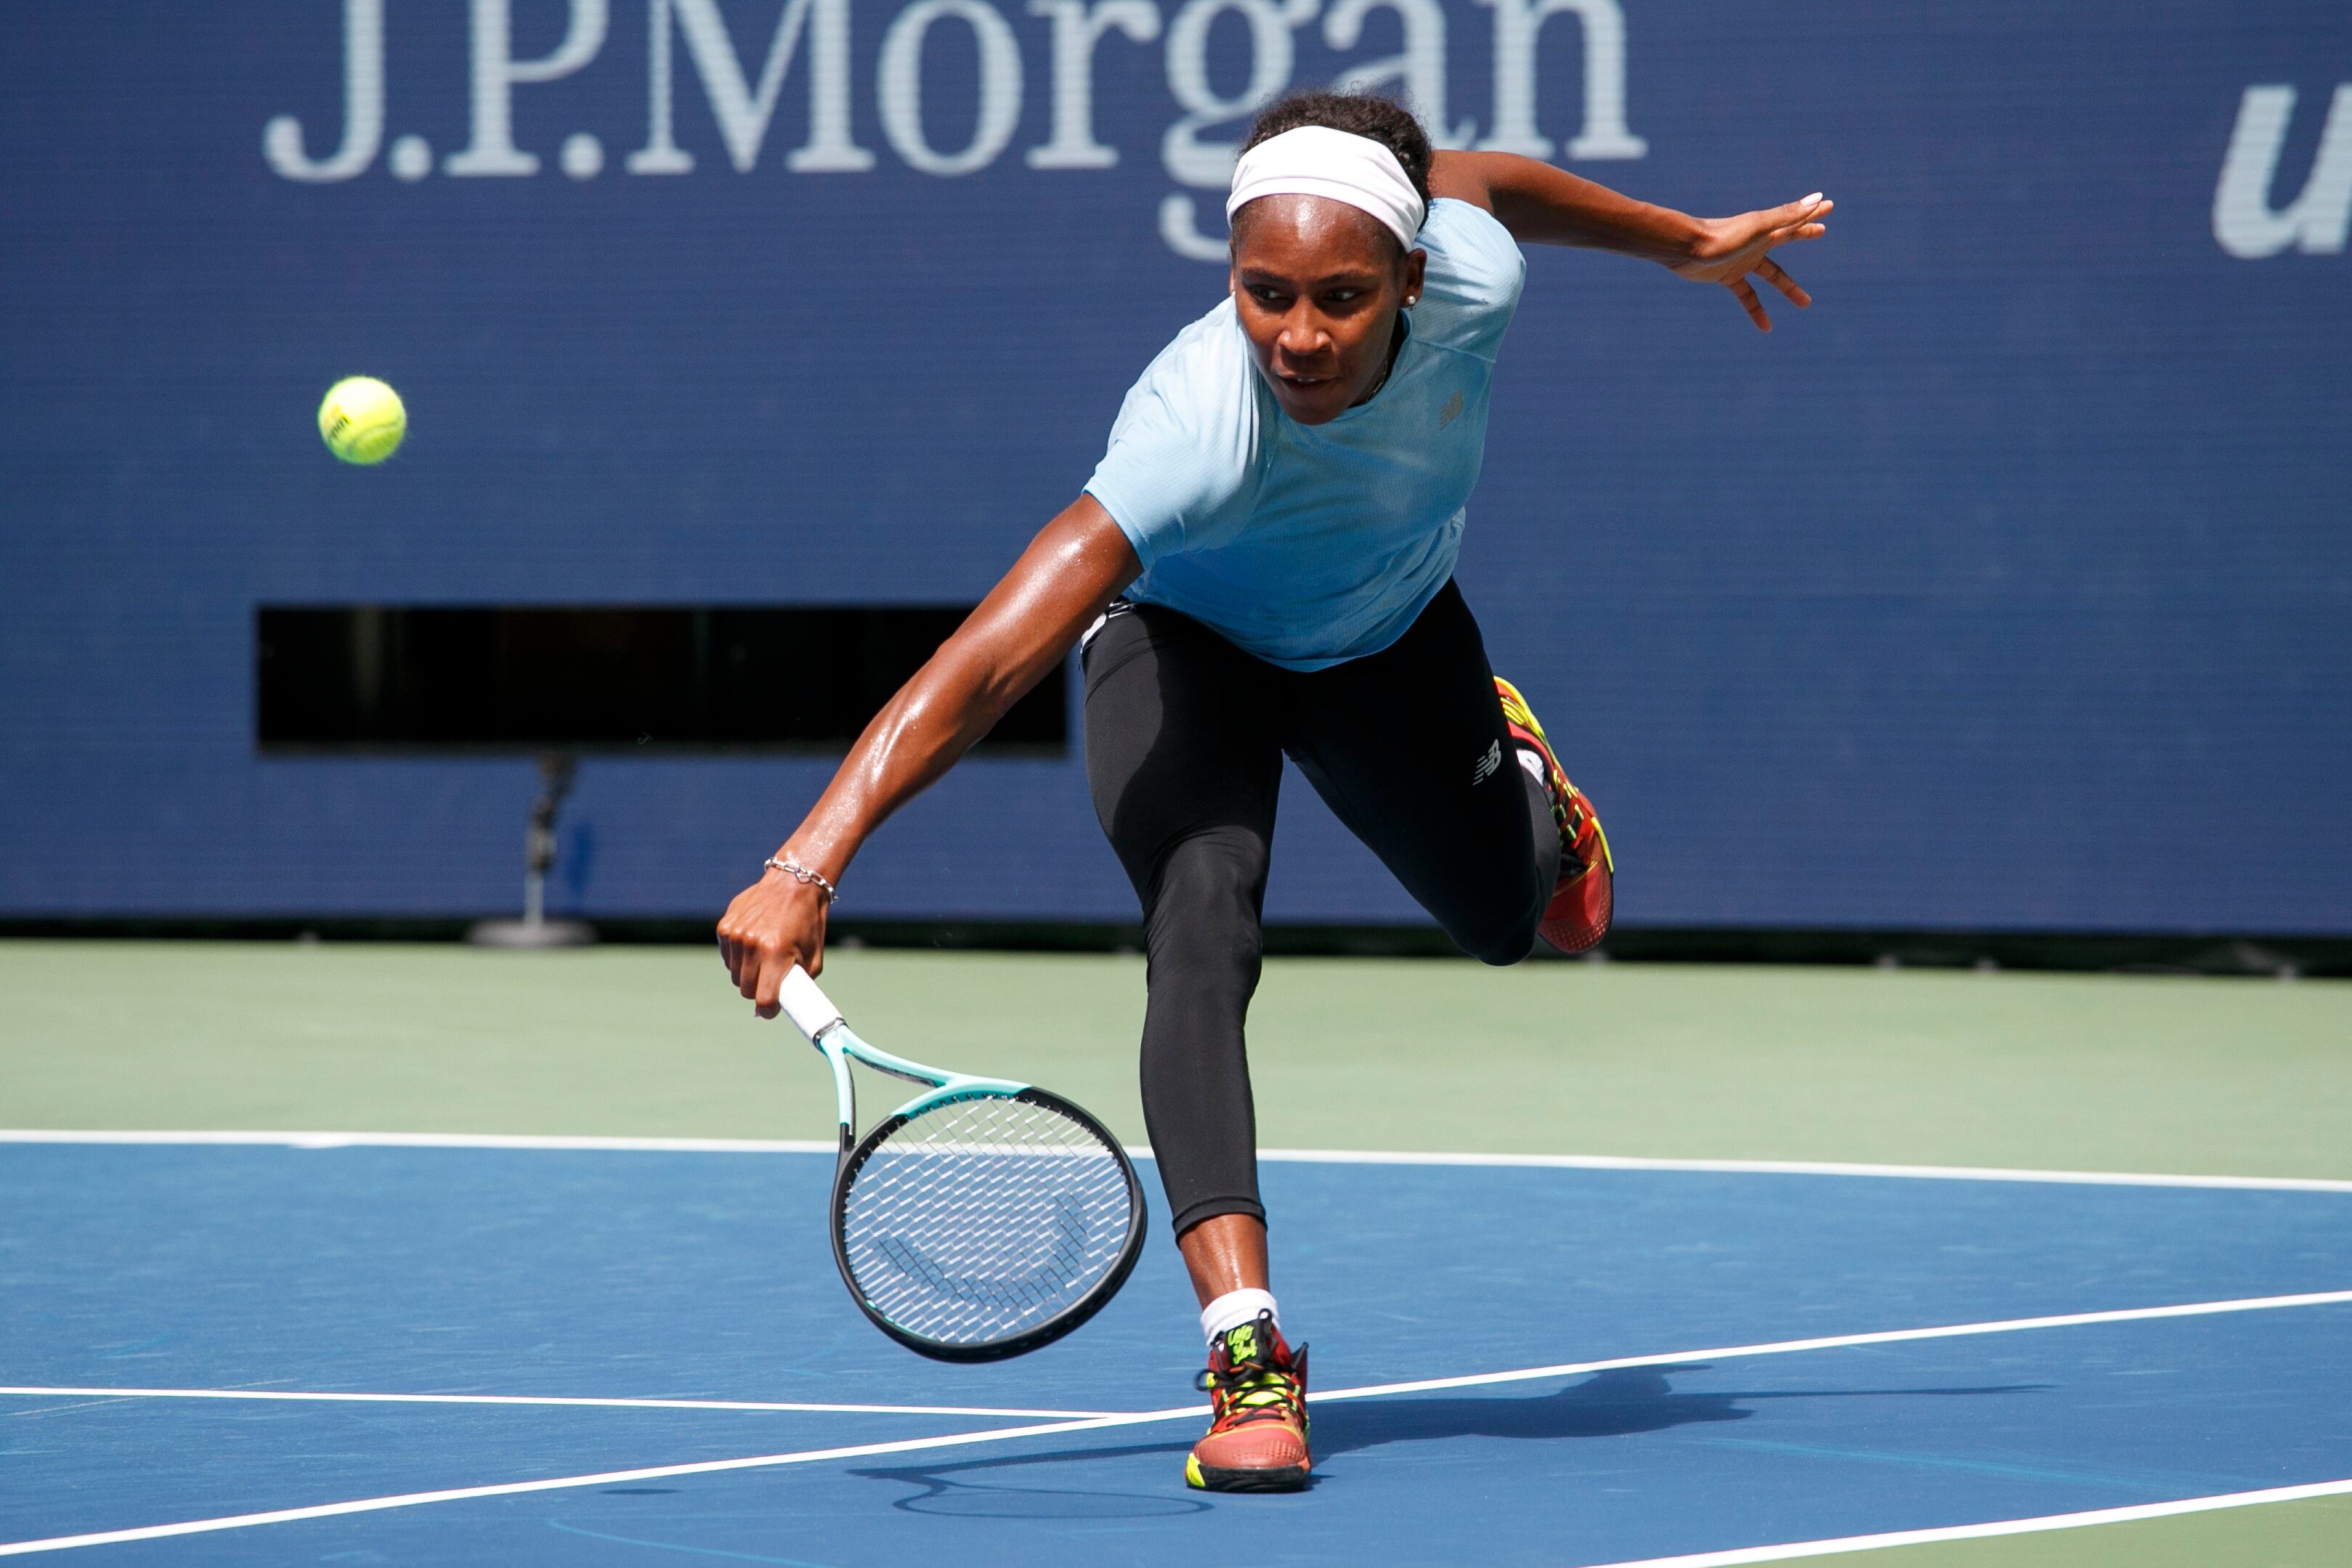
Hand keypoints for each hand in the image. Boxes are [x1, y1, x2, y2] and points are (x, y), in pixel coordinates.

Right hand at [716, 863, 829, 1019]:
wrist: (793, 883)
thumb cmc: (808, 922)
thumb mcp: (814, 956)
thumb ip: (801, 983)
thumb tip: (787, 1006)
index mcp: (775, 953)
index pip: (763, 998)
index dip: (768, 1010)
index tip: (770, 1011)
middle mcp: (751, 945)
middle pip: (746, 989)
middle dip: (758, 991)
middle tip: (770, 982)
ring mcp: (735, 935)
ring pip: (735, 975)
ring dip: (748, 975)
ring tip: (764, 959)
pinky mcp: (724, 927)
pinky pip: (728, 957)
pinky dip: (738, 958)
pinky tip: (753, 944)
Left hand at [1671, 193, 1832, 331]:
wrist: (1685, 249)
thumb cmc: (1722, 236)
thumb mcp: (1760, 228)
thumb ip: (1788, 216)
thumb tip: (1819, 199)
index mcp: (1766, 229)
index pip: (1795, 220)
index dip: (1812, 214)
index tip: (1829, 206)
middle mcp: (1756, 242)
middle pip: (1786, 238)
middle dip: (1804, 234)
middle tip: (1821, 232)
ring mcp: (1742, 260)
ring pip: (1771, 275)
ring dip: (1788, 288)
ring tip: (1806, 304)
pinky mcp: (1726, 276)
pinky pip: (1746, 295)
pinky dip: (1755, 310)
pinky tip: (1766, 327)